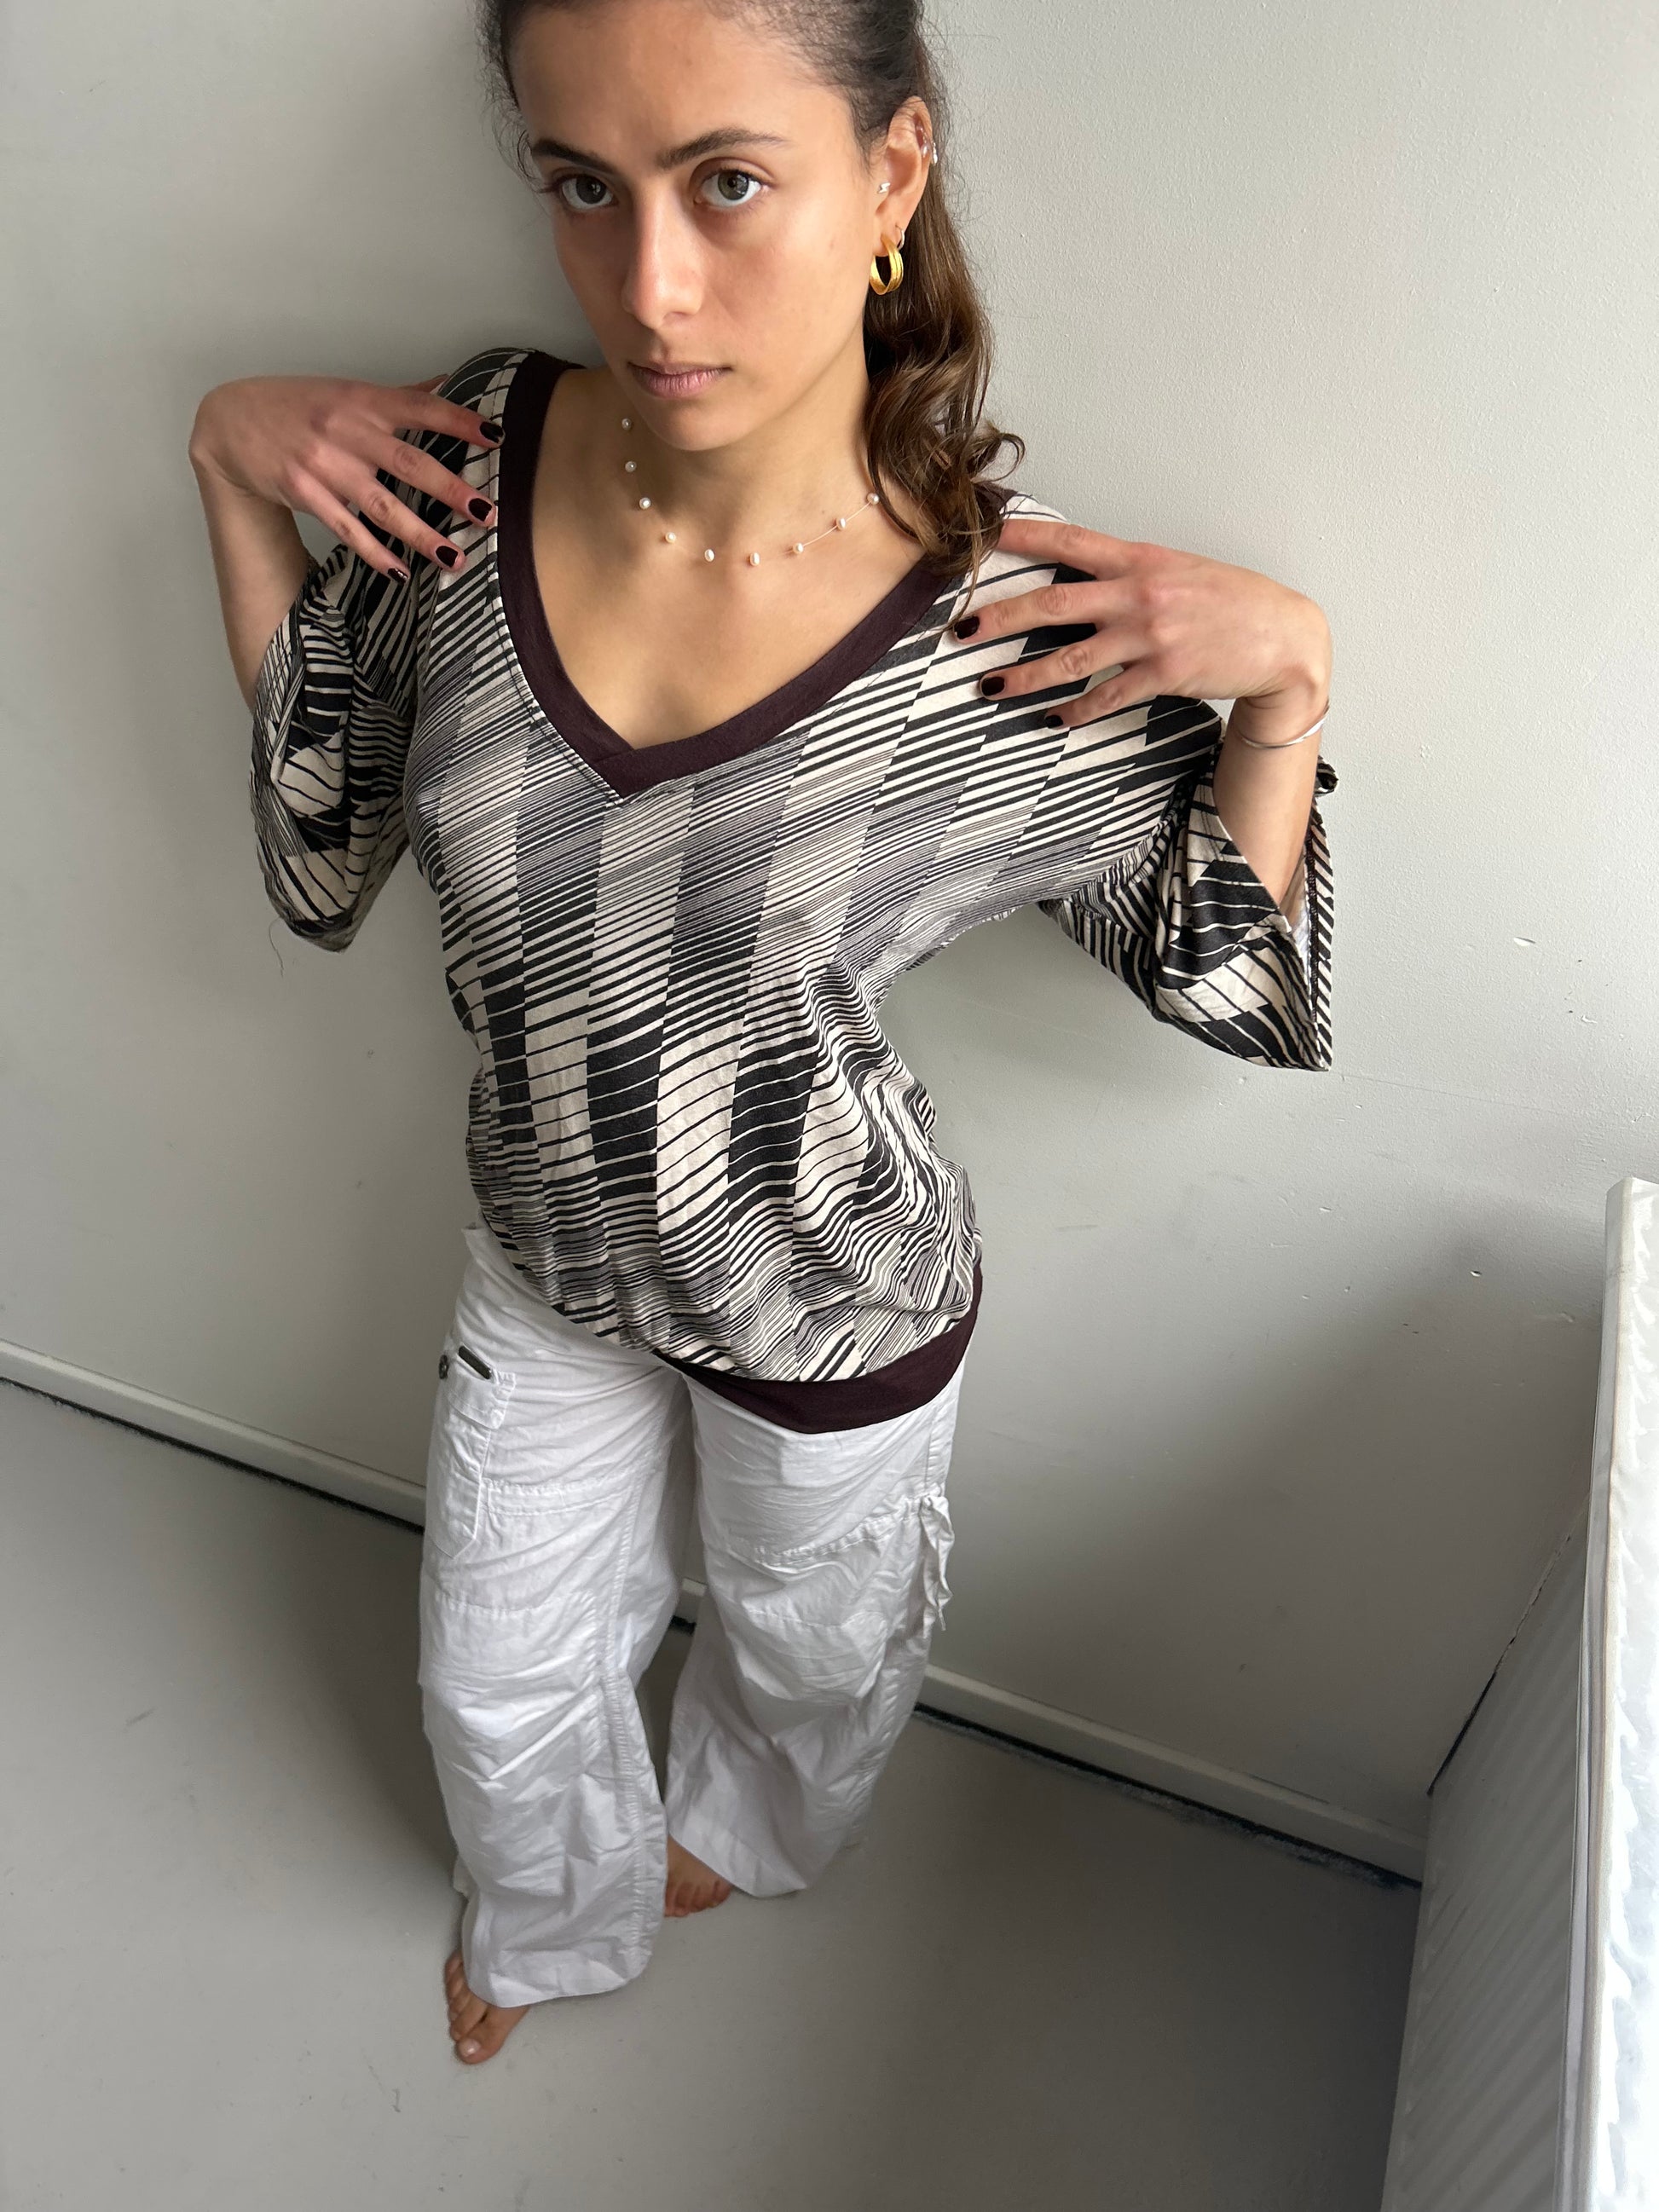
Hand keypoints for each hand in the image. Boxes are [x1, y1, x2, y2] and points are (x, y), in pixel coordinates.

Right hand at [188, 371, 502, 578]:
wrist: (230, 422)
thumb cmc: (297, 405)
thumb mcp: (346, 391)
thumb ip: (400, 395)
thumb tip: (448, 384)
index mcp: (363, 400)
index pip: (421, 407)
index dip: (460, 421)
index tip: (497, 437)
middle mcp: (346, 431)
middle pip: (409, 462)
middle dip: (452, 489)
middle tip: (489, 512)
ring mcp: (324, 465)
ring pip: (382, 505)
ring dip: (421, 534)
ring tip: (456, 557)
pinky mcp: (304, 494)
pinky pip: (347, 530)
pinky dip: (375, 552)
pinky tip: (402, 571)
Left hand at [960, 514, 1330, 729]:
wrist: (1284, 638)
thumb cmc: (1232, 602)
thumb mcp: (1179, 570)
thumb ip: (1129, 573)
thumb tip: (1080, 579)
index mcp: (1140, 559)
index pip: (1069, 542)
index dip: (1021, 537)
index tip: (980, 534)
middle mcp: (1139, 594)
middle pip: (1052, 605)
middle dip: (1000, 617)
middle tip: (961, 630)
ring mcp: (1150, 637)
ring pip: (1069, 660)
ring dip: (1024, 676)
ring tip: (989, 686)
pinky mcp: (1162, 676)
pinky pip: (1105, 697)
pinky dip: (1074, 711)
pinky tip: (1050, 718)